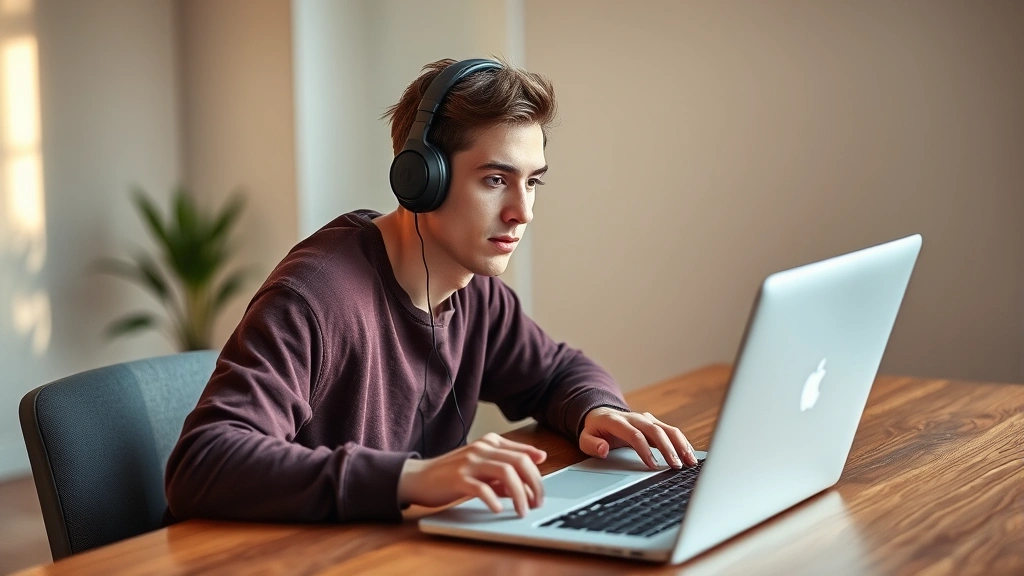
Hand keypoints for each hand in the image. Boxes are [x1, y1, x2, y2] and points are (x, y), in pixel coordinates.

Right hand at [397, 432, 546, 516]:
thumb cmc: (453, 475)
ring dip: (519, 495)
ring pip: (506, 473)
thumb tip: (533, 476)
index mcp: (490, 443)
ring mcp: (470, 462)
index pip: (524, 454)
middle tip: (537, 504)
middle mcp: (482, 448)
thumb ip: (506, 471)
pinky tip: (498, 509)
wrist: (419, 477)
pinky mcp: (458, 478)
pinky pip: (482, 488)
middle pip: (519, 462)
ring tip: (522, 510)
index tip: (542, 492)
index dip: (537, 475)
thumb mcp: (483, 469)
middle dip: (534, 485)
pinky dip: (494, 500)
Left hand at [580, 407, 697, 468]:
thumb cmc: (595, 430)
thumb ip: (592, 444)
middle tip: (676, 466)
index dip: (644, 450)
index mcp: (617, 421)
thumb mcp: (585, 438)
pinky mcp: (655, 423)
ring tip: (690, 461)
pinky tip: (690, 454)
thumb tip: (603, 449)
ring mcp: (647, 419)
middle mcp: (635, 417)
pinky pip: (671, 431)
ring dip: (680, 445)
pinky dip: (682, 442)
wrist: (601, 414)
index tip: (653, 465)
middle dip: (668, 449)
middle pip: (655, 431)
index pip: (634, 434)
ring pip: (667, 429)